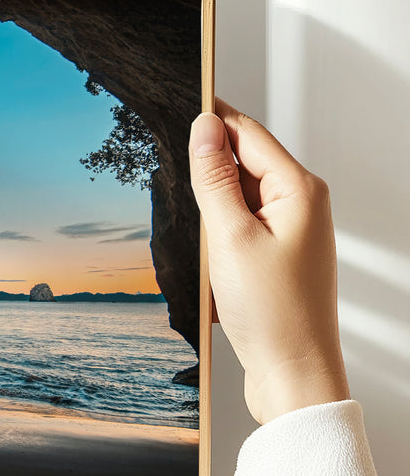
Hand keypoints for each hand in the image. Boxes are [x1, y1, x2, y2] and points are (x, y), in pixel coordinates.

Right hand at [188, 98, 350, 424]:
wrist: (293, 374)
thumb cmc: (272, 313)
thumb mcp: (230, 238)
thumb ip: (215, 178)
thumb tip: (204, 127)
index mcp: (299, 190)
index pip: (247, 133)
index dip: (211, 117)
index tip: (177, 100)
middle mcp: (301, 205)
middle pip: (241, 163)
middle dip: (205, 172)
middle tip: (173, 182)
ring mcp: (290, 232)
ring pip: (236, 199)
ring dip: (209, 213)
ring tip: (200, 246)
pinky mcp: (277, 256)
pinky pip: (238, 229)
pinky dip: (217, 238)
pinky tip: (208, 265)